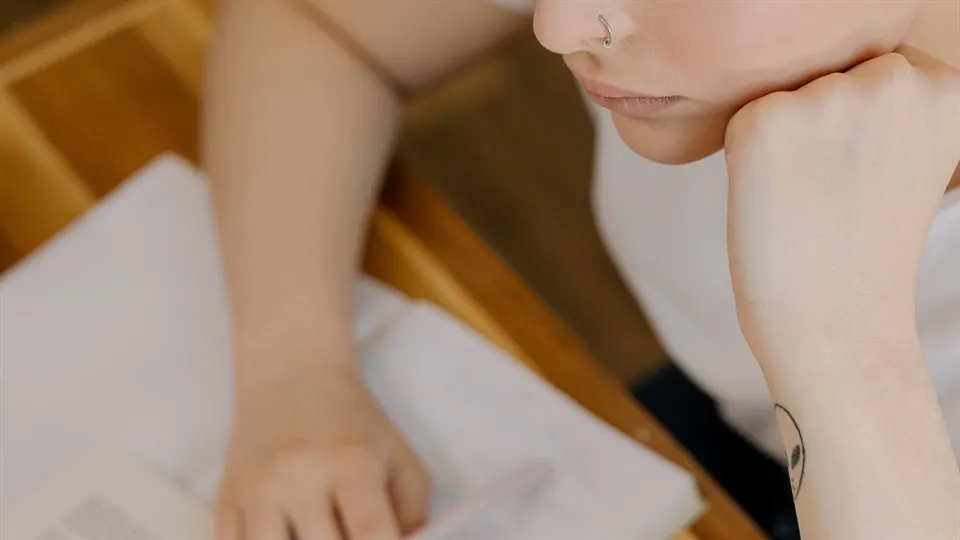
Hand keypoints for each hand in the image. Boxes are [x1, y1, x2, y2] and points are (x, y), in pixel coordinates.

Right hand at [215, 351, 430, 539]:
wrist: (291, 375)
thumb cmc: (355, 425)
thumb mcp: (399, 459)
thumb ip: (412, 516)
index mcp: (351, 462)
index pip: (370, 531)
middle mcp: (299, 475)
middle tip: (346, 532)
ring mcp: (256, 490)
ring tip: (314, 533)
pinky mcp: (225, 500)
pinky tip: (284, 535)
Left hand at [724, 46, 959, 357]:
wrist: (835, 321)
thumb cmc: (868, 247)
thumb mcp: (910, 156)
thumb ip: (887, 105)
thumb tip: (833, 76)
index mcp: (946, 88)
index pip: (878, 73)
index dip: (859, 131)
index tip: (868, 178)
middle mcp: (894, 78)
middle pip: (832, 74)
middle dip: (824, 123)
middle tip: (836, 191)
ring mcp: (828, 96)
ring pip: (790, 93)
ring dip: (788, 135)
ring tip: (809, 196)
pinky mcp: (766, 120)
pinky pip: (747, 118)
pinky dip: (750, 155)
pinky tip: (778, 197)